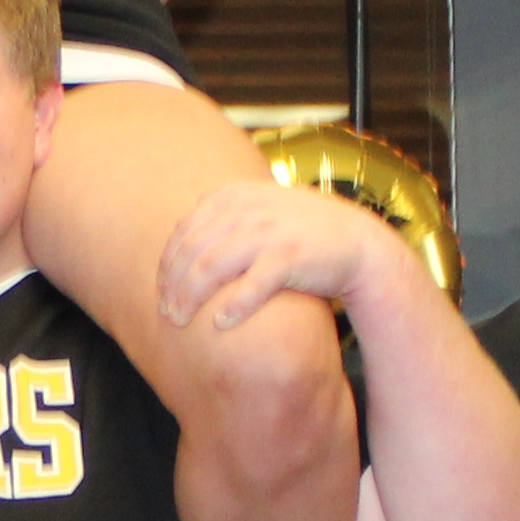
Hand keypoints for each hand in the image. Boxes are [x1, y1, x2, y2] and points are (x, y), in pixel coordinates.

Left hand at [159, 175, 383, 337]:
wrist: (358, 243)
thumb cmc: (306, 231)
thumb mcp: (264, 207)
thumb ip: (228, 210)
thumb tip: (188, 221)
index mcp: (237, 196)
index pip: (186, 229)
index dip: (168, 262)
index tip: (160, 289)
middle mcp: (249, 210)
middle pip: (194, 251)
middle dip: (173, 285)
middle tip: (166, 313)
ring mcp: (268, 232)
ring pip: (212, 268)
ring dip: (191, 298)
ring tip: (180, 321)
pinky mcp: (289, 257)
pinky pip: (251, 285)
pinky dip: (233, 306)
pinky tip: (220, 324)